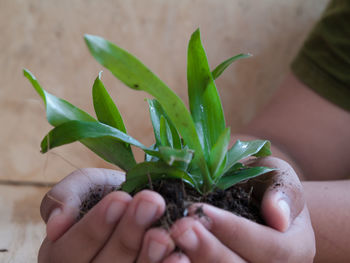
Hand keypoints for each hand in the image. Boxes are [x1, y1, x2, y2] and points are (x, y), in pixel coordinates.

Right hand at [38, 168, 179, 262]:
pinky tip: (179, 257)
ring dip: (148, 258)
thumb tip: (55, 227)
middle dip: (128, 235)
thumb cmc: (105, 194)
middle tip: (152, 203)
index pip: (70, 248)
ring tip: (165, 235)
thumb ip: (65, 196)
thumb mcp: (84, 185)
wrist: (136, 204)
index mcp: (62, 253)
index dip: (95, 225)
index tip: (121, 199)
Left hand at [169, 157, 315, 262]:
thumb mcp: (279, 177)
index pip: (270, 248)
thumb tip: (278, 217)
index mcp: (295, 248)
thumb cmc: (266, 185)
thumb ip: (283, 192)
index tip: (202, 211)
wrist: (256, 201)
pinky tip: (168, 253)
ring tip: (171, 239)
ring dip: (196, 260)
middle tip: (180, 228)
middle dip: (210, 251)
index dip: (235, 232)